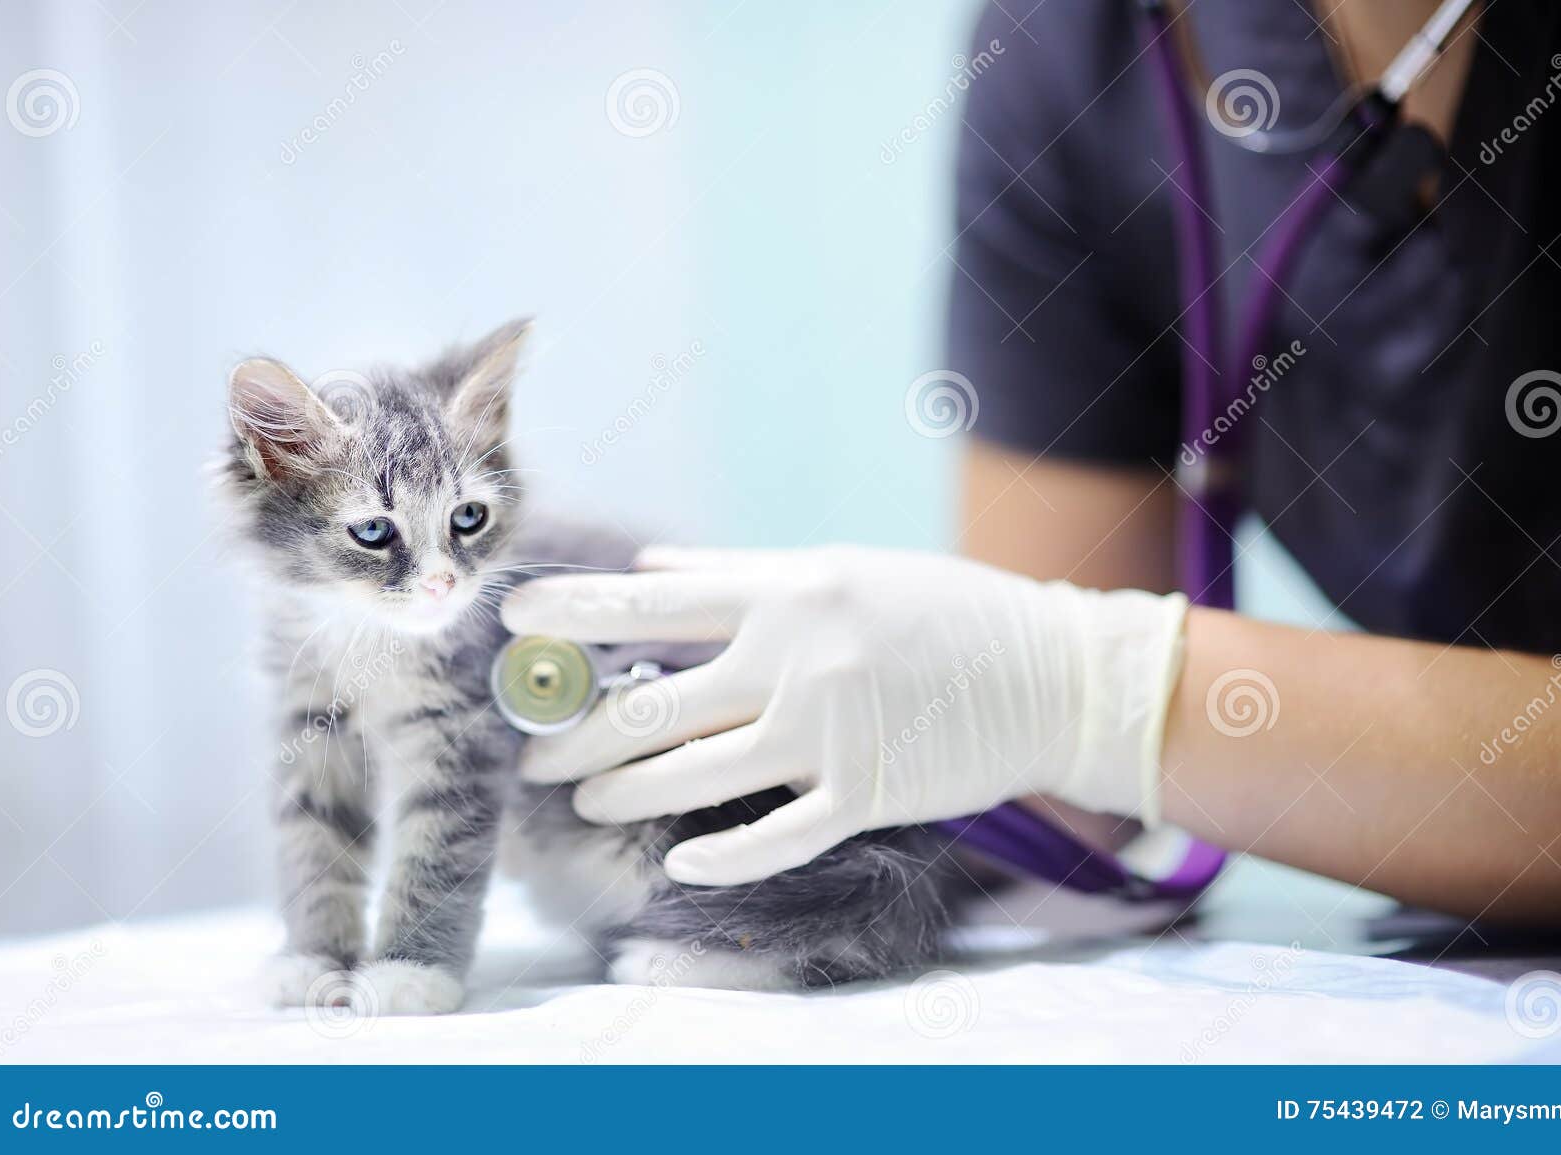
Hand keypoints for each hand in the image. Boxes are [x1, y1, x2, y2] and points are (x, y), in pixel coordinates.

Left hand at [502, 545, 1187, 885]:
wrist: (1050, 672)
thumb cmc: (940, 611)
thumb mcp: (840, 568)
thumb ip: (739, 570)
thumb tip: (651, 566)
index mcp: (789, 591)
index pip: (653, 601)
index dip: (573, 611)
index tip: (510, 617)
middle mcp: (798, 658)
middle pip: (653, 705)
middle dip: (573, 735)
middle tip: (530, 757)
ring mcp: (830, 732)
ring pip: (693, 776)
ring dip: (623, 793)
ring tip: (584, 800)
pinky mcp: (865, 794)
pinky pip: (772, 837)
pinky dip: (720, 856)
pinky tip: (681, 864)